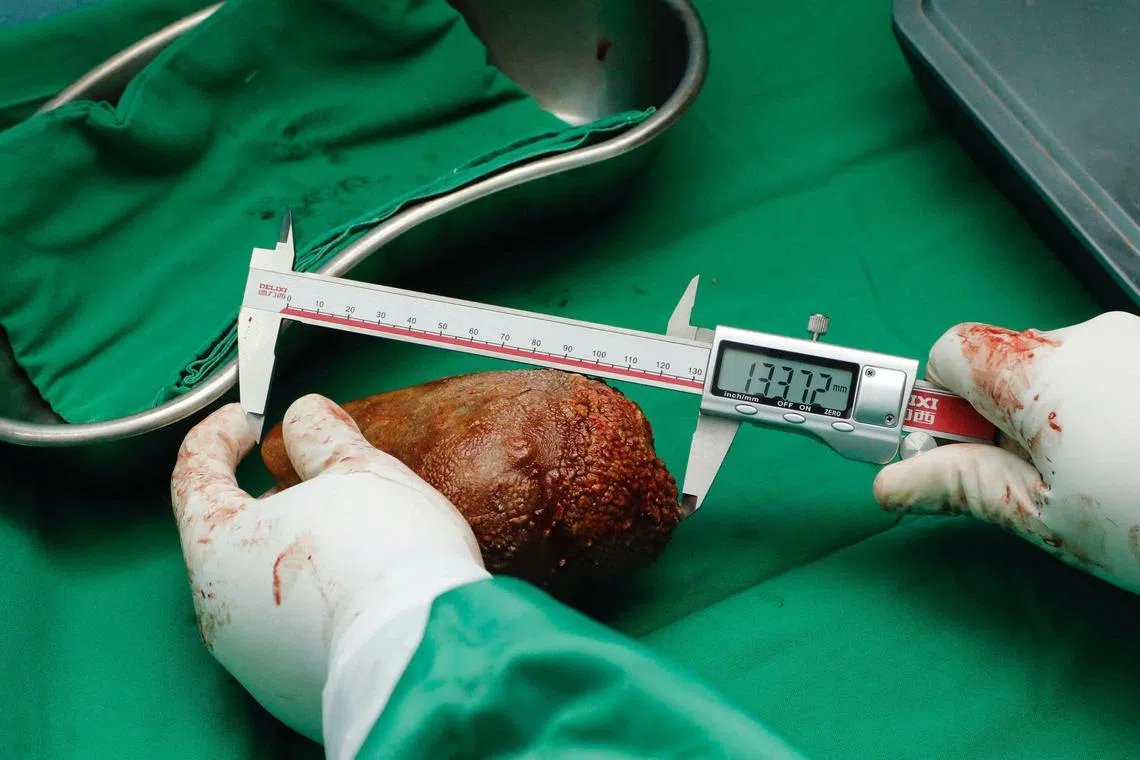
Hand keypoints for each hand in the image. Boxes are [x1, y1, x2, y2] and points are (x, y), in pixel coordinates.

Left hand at [170, 394, 488, 747]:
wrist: (423, 655)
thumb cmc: (383, 552)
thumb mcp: (357, 470)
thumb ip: (321, 436)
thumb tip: (303, 416)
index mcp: (218, 546)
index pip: (195, 475)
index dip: (218, 436)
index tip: (246, 418)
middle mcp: (220, 610)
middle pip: (233, 534)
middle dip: (275, 496)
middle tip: (322, 475)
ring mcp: (253, 659)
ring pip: (263, 585)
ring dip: (300, 548)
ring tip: (357, 530)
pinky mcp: (292, 691)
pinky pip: (296, 630)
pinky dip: (320, 598)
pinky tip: (366, 586)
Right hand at [873, 311, 1139, 593]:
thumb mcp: (1043, 516)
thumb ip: (957, 485)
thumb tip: (891, 481)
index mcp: (1039, 370)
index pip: (949, 351)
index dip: (940, 401)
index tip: (955, 450)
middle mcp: (1088, 337)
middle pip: (1006, 362)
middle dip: (1001, 418)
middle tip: (1032, 486)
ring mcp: (1138, 341)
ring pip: (1061, 370)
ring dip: (1058, 417)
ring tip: (1101, 480)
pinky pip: (1111, 373)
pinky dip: (1105, 410)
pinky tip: (1136, 460)